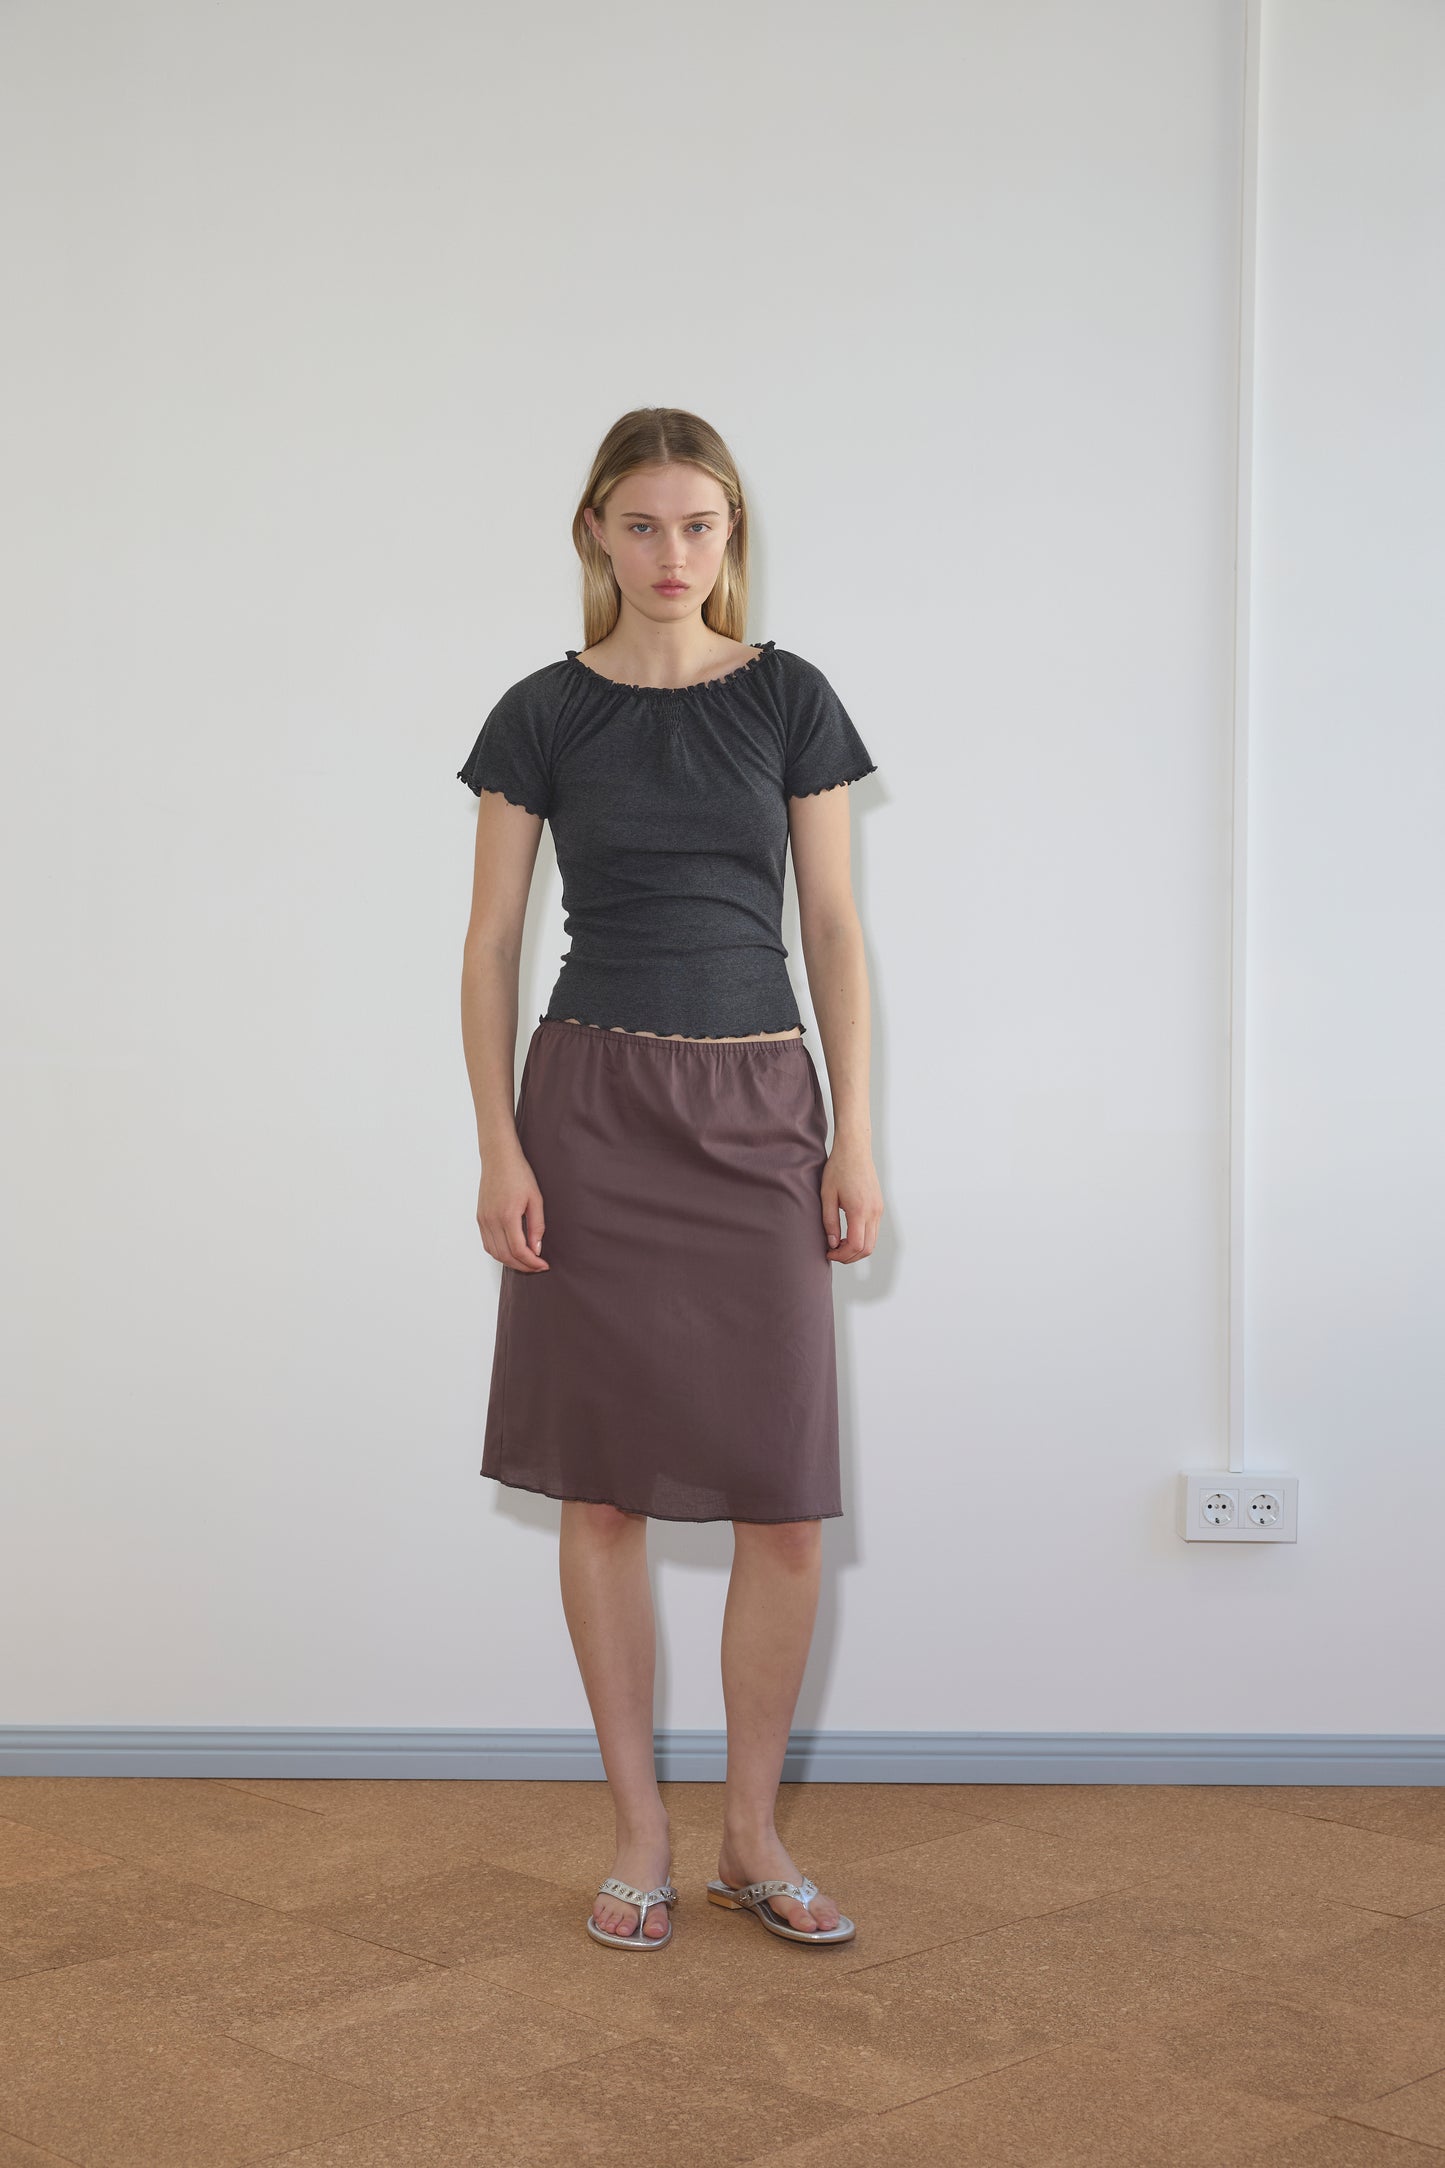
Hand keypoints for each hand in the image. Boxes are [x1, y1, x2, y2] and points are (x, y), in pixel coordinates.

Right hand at [478, 1147, 549, 1271]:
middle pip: (505, 1256)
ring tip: (526, 1261)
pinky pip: (487, 1243)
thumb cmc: (519, 1174)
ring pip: (494, 1252)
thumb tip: (537, 1249)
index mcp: (507, 1216)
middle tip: (537, 1267)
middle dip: (523, 1265)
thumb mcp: (535, 1199)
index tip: (544, 1265)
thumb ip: (537, 1226)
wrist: (498, 1158)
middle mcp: (491, 1220)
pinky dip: (499, 1253)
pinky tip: (511, 1252)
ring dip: (510, 1261)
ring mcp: (483, 1220)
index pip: (519, 1250)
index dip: (532, 1262)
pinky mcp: (479, 1217)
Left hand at [821, 1140, 882, 1263]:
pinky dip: (862, 1239)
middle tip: (833, 1253)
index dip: (842, 1255)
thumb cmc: (838, 1169)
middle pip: (867, 1248)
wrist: (854, 1150)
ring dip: (856, 1249)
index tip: (829, 1252)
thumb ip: (829, 1221)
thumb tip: (833, 1243)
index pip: (856, 1245)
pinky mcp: (879, 1206)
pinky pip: (874, 1231)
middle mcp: (873, 1212)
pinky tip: (848, 1233)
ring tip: (839, 1244)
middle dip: (849, 1256)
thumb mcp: (827, 1195)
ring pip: (872, 1242)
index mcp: (859, 1209)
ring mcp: (879, 1209)